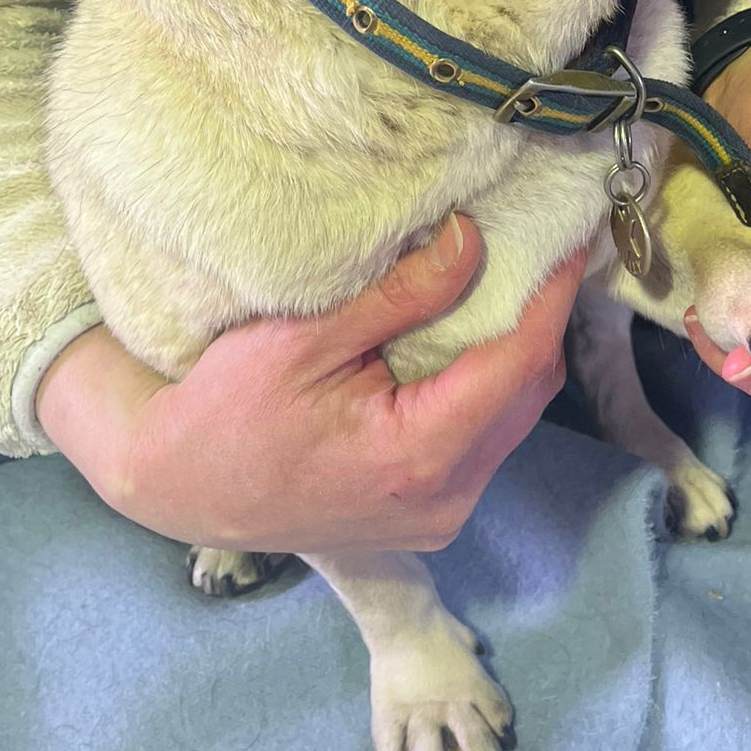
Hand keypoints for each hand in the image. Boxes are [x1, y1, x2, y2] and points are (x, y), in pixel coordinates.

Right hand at [36, 215, 585, 551]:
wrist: (176, 488)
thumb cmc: (224, 412)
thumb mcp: (303, 339)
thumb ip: (398, 295)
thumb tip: (472, 240)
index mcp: (420, 454)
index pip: (519, 362)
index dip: (554, 294)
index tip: (575, 235)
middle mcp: (445, 498)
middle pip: (527, 393)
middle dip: (543, 317)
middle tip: (547, 246)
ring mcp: (439, 515)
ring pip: (511, 419)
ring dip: (517, 352)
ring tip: (516, 280)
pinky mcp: (427, 513)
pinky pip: (483, 439)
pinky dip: (488, 386)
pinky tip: (473, 337)